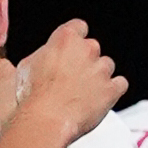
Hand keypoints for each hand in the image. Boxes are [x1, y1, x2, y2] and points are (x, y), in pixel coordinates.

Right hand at [11, 19, 124, 142]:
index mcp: (66, 38)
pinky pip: (120, 84)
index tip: (72, 49)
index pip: (79, 27)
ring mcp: (101, 69)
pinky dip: (113, 90)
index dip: (76, 40)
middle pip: (93, 48)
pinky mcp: (111, 89)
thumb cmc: (33, 96)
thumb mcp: (26, 66)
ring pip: (107, 66)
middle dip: (85, 61)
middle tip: (72, 78)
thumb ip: (43, 56)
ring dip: (98, 76)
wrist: (45, 120)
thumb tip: (44, 58)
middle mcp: (87, 49)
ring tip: (83, 93)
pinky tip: (101, 98)